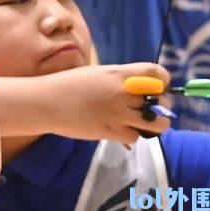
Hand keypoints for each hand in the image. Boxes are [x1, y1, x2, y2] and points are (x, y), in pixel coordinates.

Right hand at [43, 63, 172, 145]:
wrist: (45, 102)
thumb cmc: (68, 85)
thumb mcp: (98, 74)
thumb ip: (120, 80)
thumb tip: (139, 88)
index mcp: (119, 74)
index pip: (157, 74)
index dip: (163, 81)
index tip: (159, 87)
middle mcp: (123, 93)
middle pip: (161, 100)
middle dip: (160, 106)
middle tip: (150, 108)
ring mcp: (118, 113)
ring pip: (156, 123)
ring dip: (155, 125)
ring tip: (144, 123)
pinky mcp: (110, 132)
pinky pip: (136, 137)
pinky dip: (132, 136)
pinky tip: (122, 131)